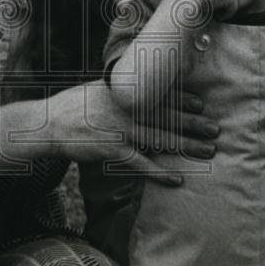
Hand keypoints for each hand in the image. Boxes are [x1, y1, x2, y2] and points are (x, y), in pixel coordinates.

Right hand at [44, 80, 217, 186]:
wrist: (48, 123)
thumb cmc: (73, 105)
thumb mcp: (98, 87)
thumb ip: (120, 88)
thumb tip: (137, 86)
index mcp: (125, 92)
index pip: (160, 94)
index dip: (184, 101)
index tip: (202, 105)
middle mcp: (127, 108)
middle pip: (168, 117)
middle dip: (195, 124)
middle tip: (216, 129)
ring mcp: (120, 129)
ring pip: (162, 139)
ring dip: (187, 146)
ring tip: (209, 151)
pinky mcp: (112, 150)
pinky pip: (142, 164)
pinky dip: (160, 172)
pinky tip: (177, 180)